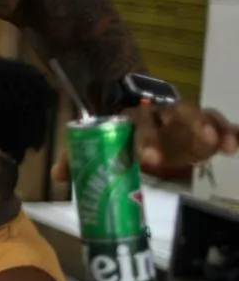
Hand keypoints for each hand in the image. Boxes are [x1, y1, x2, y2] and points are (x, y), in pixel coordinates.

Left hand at [52, 103, 238, 182]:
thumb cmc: (116, 130)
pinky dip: (229, 132)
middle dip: (183, 130)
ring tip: (222, 144)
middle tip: (199, 142)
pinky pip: (218, 122)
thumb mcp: (96, 141)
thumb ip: (79, 157)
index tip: (147, 159)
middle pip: (171, 117)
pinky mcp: (200, 122)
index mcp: (132, 119)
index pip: (137, 127)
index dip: (144, 142)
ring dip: (210, 127)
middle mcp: (159, 114)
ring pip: (197, 115)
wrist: (134, 103)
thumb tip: (59, 177)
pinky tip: (235, 145)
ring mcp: (181, 116)